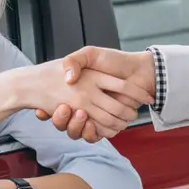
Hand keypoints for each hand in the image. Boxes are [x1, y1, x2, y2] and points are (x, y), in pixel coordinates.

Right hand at [34, 47, 154, 140]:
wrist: (141, 71)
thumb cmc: (116, 60)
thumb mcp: (89, 54)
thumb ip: (74, 61)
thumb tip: (69, 79)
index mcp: (78, 90)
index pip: (57, 107)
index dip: (52, 111)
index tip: (47, 109)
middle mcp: (87, 103)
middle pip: (69, 121)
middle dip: (65, 119)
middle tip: (66, 108)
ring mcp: (96, 114)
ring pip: (81, 130)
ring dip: (79, 126)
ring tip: (82, 114)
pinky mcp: (107, 123)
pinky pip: (96, 135)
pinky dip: (94, 132)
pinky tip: (92, 122)